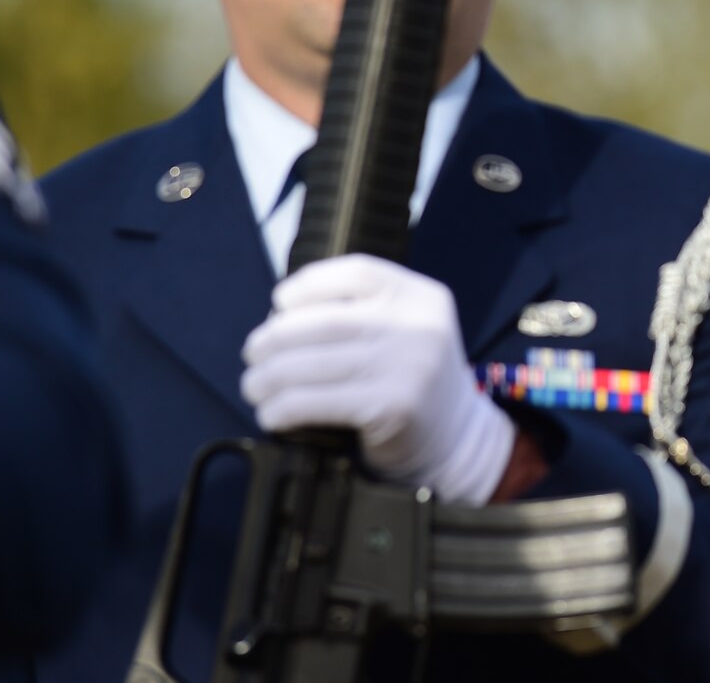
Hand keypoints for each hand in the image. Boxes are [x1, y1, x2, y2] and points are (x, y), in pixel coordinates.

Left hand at [242, 254, 515, 504]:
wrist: (456, 436)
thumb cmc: (414, 379)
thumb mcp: (407, 330)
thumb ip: (363, 312)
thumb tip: (282, 315)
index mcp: (421, 297)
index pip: (357, 273)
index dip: (309, 285)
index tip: (279, 304)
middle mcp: (419, 326)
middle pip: (325, 322)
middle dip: (275, 338)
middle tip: (253, 353)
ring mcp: (408, 366)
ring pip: (314, 364)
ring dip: (269, 377)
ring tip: (255, 385)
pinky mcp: (391, 407)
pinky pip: (317, 402)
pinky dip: (283, 408)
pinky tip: (273, 413)